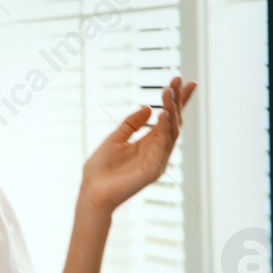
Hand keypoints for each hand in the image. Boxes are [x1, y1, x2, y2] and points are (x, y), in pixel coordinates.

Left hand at [79, 76, 196, 214]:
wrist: (92, 192)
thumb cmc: (101, 169)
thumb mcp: (114, 139)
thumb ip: (131, 124)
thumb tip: (149, 107)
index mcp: (147, 142)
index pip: (166, 117)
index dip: (175, 100)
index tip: (181, 80)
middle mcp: (157, 149)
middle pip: (173, 121)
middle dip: (178, 101)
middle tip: (179, 80)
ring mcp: (158, 159)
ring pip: (171, 131)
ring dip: (172, 110)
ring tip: (169, 92)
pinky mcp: (154, 169)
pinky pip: (163, 146)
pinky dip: (165, 129)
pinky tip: (164, 114)